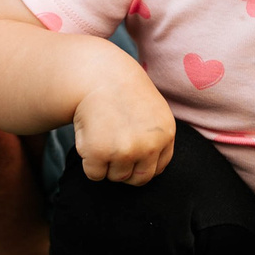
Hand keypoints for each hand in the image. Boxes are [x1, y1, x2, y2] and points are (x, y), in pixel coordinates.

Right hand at [73, 61, 176, 184]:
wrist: (96, 75)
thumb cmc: (122, 93)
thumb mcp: (153, 112)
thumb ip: (157, 139)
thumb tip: (152, 170)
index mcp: (165, 135)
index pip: (156, 170)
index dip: (140, 162)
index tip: (128, 146)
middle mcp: (149, 146)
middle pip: (137, 179)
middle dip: (125, 168)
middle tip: (113, 143)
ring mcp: (124, 151)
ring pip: (115, 177)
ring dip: (106, 163)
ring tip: (102, 135)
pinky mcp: (99, 153)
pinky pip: (95, 174)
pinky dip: (89, 161)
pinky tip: (90, 137)